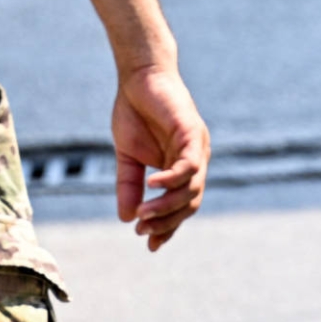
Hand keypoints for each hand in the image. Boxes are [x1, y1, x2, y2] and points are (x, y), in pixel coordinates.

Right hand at [111, 66, 208, 249]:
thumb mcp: (128, 156)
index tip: (149, 244)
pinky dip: (171, 179)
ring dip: (166, 206)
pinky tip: (152, 185)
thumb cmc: (136, 112)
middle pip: (190, 203)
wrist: (139, 77)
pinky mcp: (191, 132)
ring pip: (191, 188)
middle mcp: (194, 160)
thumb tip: (125, 217)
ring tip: (142, 215)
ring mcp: (196, 146)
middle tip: (142, 231)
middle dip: (167, 222)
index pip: (182, 205)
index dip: (168, 227)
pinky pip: (188, 164)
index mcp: (182, 168)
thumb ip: (130, 185)